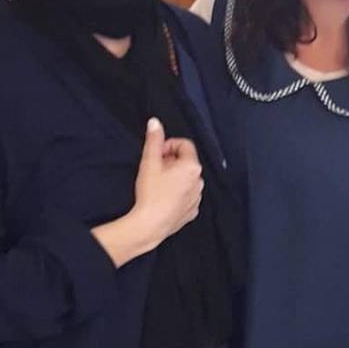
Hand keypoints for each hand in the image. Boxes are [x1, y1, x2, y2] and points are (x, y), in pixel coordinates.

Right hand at [131, 117, 203, 246]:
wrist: (150, 224)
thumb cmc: (151, 194)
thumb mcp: (150, 162)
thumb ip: (154, 140)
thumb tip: (155, 123)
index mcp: (192, 167)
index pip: (185, 144)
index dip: (169, 145)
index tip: (157, 154)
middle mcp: (199, 181)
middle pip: (186, 162)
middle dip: (171, 161)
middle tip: (155, 169)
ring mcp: (197, 197)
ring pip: (186, 179)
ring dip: (174, 177)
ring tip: (158, 185)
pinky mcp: (192, 211)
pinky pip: (186, 195)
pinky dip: (177, 193)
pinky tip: (163, 197)